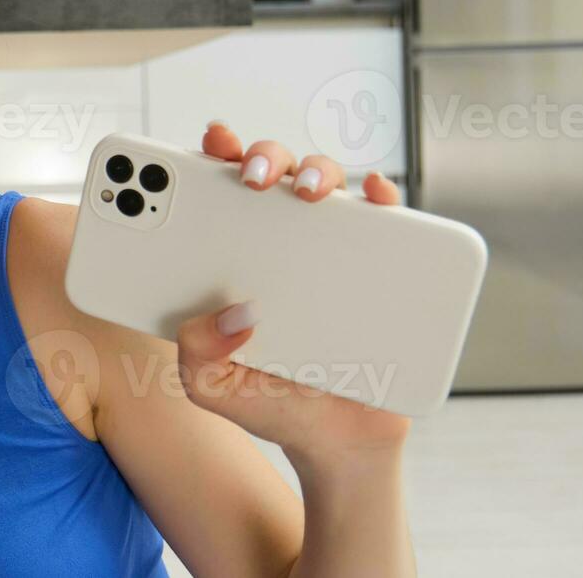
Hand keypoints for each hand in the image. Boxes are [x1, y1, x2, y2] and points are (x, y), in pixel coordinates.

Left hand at [171, 122, 412, 457]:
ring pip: (328, 185)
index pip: (218, 192)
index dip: (213, 157)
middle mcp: (282, 243)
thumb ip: (196, 355)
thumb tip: (227, 317)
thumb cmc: (269, 402)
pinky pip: (386, 221)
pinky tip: (373, 194)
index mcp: (232, 258)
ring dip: (317, 170)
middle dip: (261, 158)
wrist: (336, 439)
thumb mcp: (211, 386)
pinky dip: (382, 198)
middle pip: (274, 175)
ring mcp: (333, 252)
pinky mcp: (382, 269)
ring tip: (305, 191)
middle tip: (251, 177)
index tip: (210, 143)